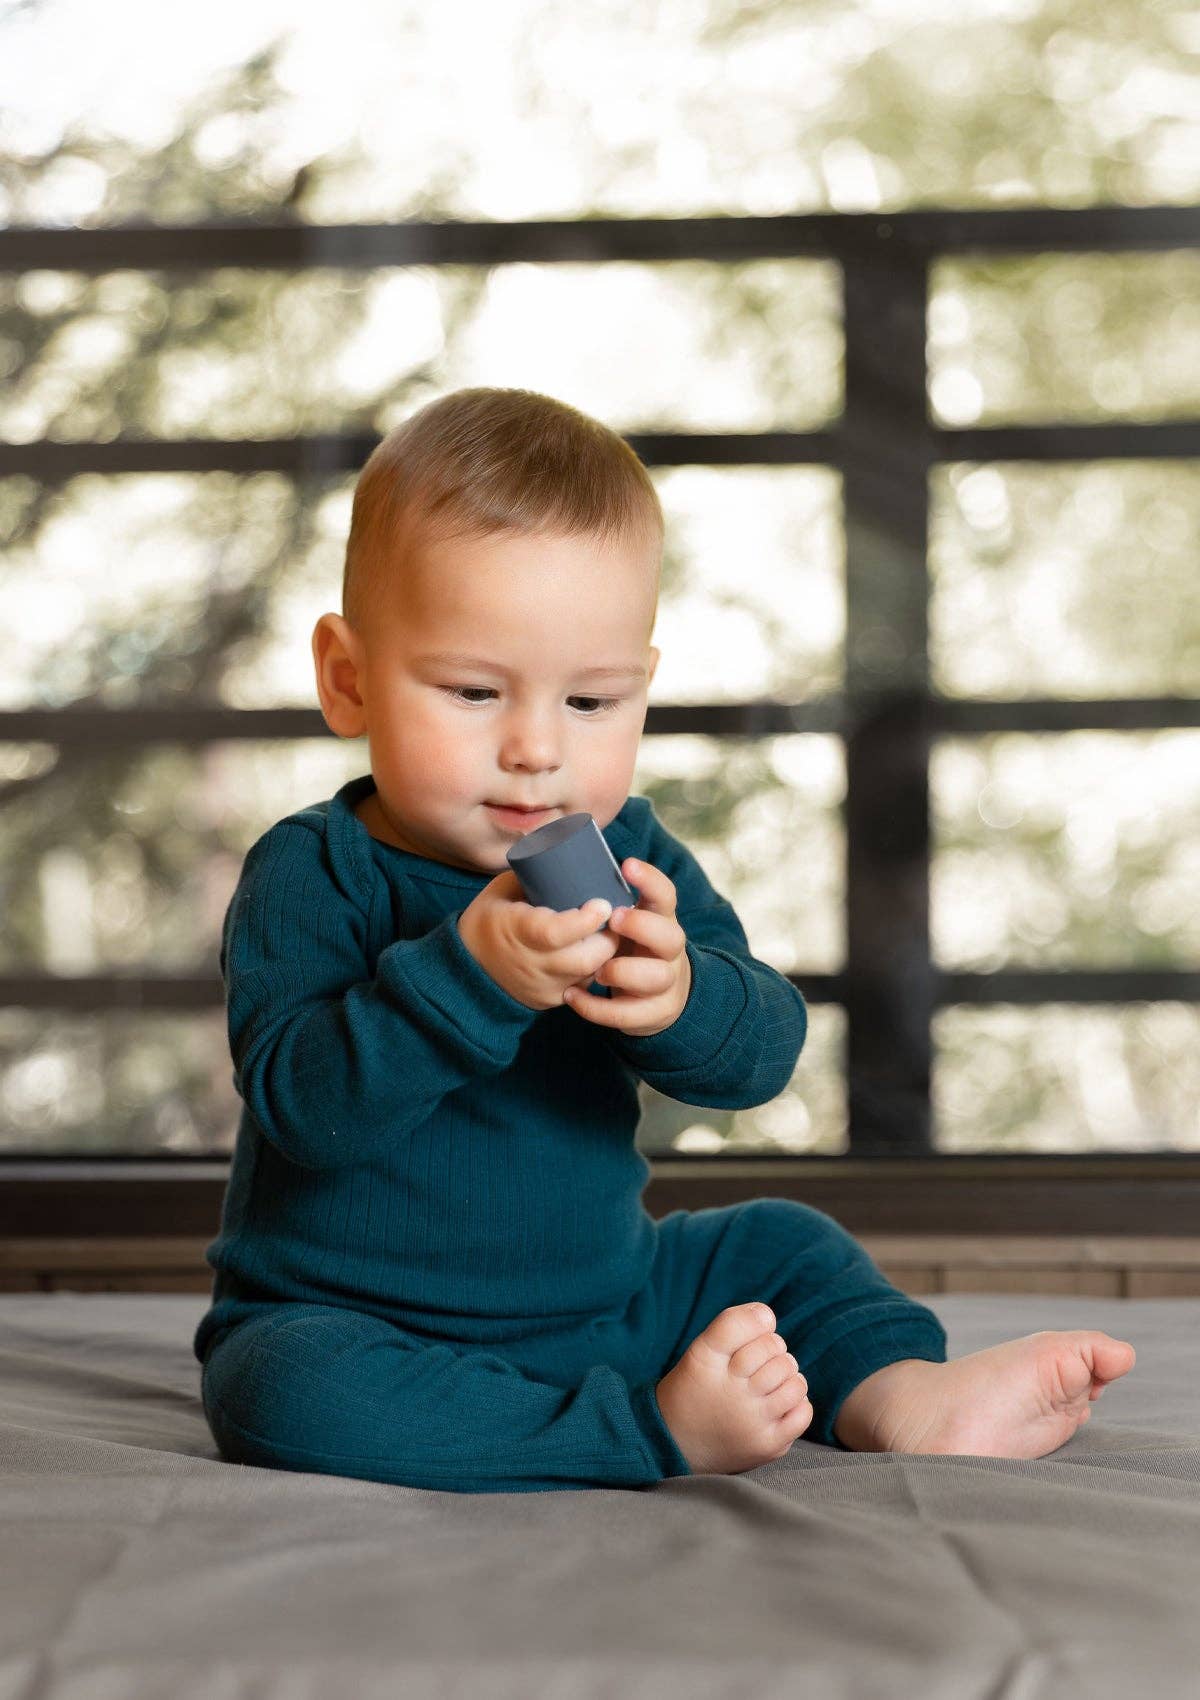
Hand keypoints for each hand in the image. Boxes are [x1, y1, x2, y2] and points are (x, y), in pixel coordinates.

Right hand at [457, 869, 619, 1011]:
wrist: (467, 967)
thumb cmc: (489, 918)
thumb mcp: (505, 889)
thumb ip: (538, 877)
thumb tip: (576, 861)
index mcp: (517, 930)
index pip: (557, 932)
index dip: (586, 919)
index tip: (603, 903)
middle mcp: (532, 964)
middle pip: (584, 959)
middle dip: (609, 938)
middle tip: (615, 918)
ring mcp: (543, 987)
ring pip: (590, 976)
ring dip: (605, 954)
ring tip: (609, 932)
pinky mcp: (550, 1001)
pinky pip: (583, 986)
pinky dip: (593, 969)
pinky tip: (592, 951)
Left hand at [562, 858, 691, 1036]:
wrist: (656, 997)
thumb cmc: (628, 947)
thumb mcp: (626, 922)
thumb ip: (605, 901)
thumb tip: (559, 865)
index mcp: (660, 921)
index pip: (665, 895)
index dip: (650, 880)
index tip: (626, 865)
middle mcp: (669, 950)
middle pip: (671, 936)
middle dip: (643, 927)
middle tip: (614, 919)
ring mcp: (666, 982)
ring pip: (658, 977)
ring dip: (624, 972)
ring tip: (597, 971)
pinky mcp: (654, 1012)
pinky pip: (629, 1014)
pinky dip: (598, 1008)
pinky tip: (572, 996)